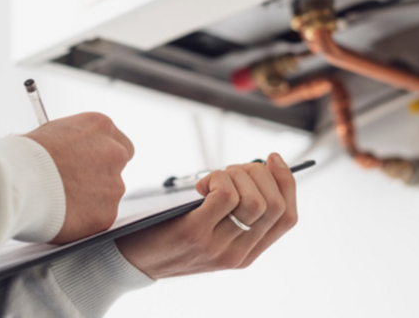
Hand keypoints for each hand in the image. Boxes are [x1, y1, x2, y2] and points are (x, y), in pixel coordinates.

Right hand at [25, 112, 133, 244]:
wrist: (18, 181)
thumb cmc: (25, 155)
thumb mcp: (53, 132)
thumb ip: (74, 143)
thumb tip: (73, 153)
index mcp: (101, 126)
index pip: (119, 142)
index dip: (103, 156)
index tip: (90, 165)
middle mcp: (115, 153)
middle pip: (118, 168)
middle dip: (102, 177)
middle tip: (77, 186)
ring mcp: (113, 185)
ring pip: (107, 195)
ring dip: (90, 200)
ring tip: (60, 201)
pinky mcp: (106, 213)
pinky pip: (98, 218)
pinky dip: (83, 220)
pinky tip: (62, 215)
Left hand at [115, 153, 296, 278]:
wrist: (130, 261)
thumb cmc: (169, 235)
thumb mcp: (210, 231)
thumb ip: (233, 213)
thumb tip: (257, 170)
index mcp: (247, 253)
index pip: (288, 217)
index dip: (286, 182)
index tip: (272, 158)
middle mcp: (238, 254)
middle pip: (274, 205)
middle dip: (259, 173)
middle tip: (232, 169)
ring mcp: (218, 247)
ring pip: (255, 200)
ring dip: (237, 175)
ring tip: (213, 177)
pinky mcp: (195, 234)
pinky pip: (226, 196)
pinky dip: (218, 179)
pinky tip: (201, 185)